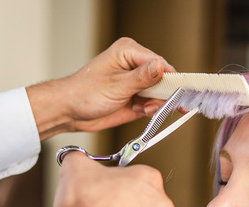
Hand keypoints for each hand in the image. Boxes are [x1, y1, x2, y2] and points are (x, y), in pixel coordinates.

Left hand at [27, 37, 174, 140]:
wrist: (70, 112)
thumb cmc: (84, 93)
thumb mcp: (115, 85)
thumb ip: (141, 78)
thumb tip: (161, 68)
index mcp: (128, 52)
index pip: (159, 62)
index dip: (170, 78)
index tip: (178, 92)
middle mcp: (134, 64)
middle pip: (163, 78)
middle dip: (162, 94)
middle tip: (157, 105)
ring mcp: (135, 81)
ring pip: (159, 93)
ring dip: (155, 104)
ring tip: (143, 109)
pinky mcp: (135, 96)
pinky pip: (152, 104)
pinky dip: (149, 110)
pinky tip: (139, 111)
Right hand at [52, 153, 174, 206]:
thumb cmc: (83, 206)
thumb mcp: (76, 165)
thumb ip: (79, 156)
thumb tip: (75, 158)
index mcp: (150, 179)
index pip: (135, 171)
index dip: (115, 175)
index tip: (103, 181)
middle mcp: (160, 206)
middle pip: (138, 195)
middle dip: (120, 196)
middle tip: (99, 199)